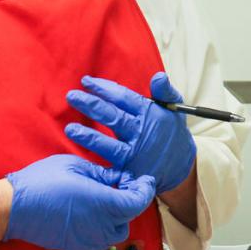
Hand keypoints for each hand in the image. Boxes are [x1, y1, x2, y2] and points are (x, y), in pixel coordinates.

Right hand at [4, 154, 155, 249]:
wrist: (12, 208)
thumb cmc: (42, 182)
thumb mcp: (76, 166)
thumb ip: (104, 174)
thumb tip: (121, 177)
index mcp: (104, 204)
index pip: (138, 202)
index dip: (145, 190)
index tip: (144, 179)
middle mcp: (100, 226)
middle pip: (129, 217)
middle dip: (131, 201)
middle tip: (123, 184)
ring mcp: (88, 240)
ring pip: (116, 232)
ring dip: (117, 217)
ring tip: (105, 199)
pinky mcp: (76, 247)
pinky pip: (99, 240)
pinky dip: (101, 227)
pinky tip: (90, 213)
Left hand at [65, 72, 196, 193]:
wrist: (180, 165)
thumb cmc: (170, 130)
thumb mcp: (173, 108)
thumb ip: (165, 91)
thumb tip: (159, 76)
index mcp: (149, 115)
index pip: (124, 98)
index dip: (104, 88)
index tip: (86, 81)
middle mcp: (140, 134)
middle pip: (113, 117)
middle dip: (92, 106)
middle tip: (72, 96)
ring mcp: (134, 154)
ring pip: (109, 146)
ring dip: (89, 138)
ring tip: (70, 129)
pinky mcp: (128, 173)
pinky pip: (108, 170)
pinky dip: (93, 168)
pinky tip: (77, 162)